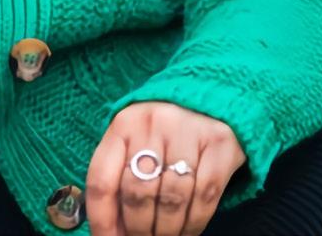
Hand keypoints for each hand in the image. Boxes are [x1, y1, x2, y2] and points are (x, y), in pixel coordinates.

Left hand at [85, 101, 247, 235]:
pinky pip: (204, 197)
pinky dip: (194, 223)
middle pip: (137, 193)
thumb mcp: (133, 145)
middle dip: (139, 229)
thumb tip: (113, 232)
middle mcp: (153, 122)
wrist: (211, 100)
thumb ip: (119, 181)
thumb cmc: (164, 133)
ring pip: (171, 200)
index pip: (102, 180)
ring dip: (167, 230)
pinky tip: (188, 230)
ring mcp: (188, 130)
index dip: (102, 220)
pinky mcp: (220, 142)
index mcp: (123, 124)